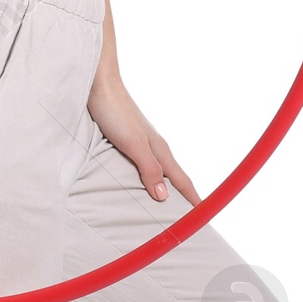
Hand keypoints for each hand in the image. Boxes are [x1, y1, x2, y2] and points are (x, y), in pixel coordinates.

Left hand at [87, 72, 201, 206]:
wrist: (99, 84)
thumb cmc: (115, 111)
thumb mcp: (133, 144)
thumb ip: (149, 169)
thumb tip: (164, 197)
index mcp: (160, 150)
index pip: (182, 180)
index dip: (192, 199)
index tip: (203, 216)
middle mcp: (154, 147)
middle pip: (173, 177)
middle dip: (182, 197)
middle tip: (188, 217)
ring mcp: (142, 143)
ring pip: (159, 171)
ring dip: (165, 188)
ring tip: (166, 206)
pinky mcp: (128, 139)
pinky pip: (144, 165)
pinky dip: (148, 178)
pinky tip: (141, 183)